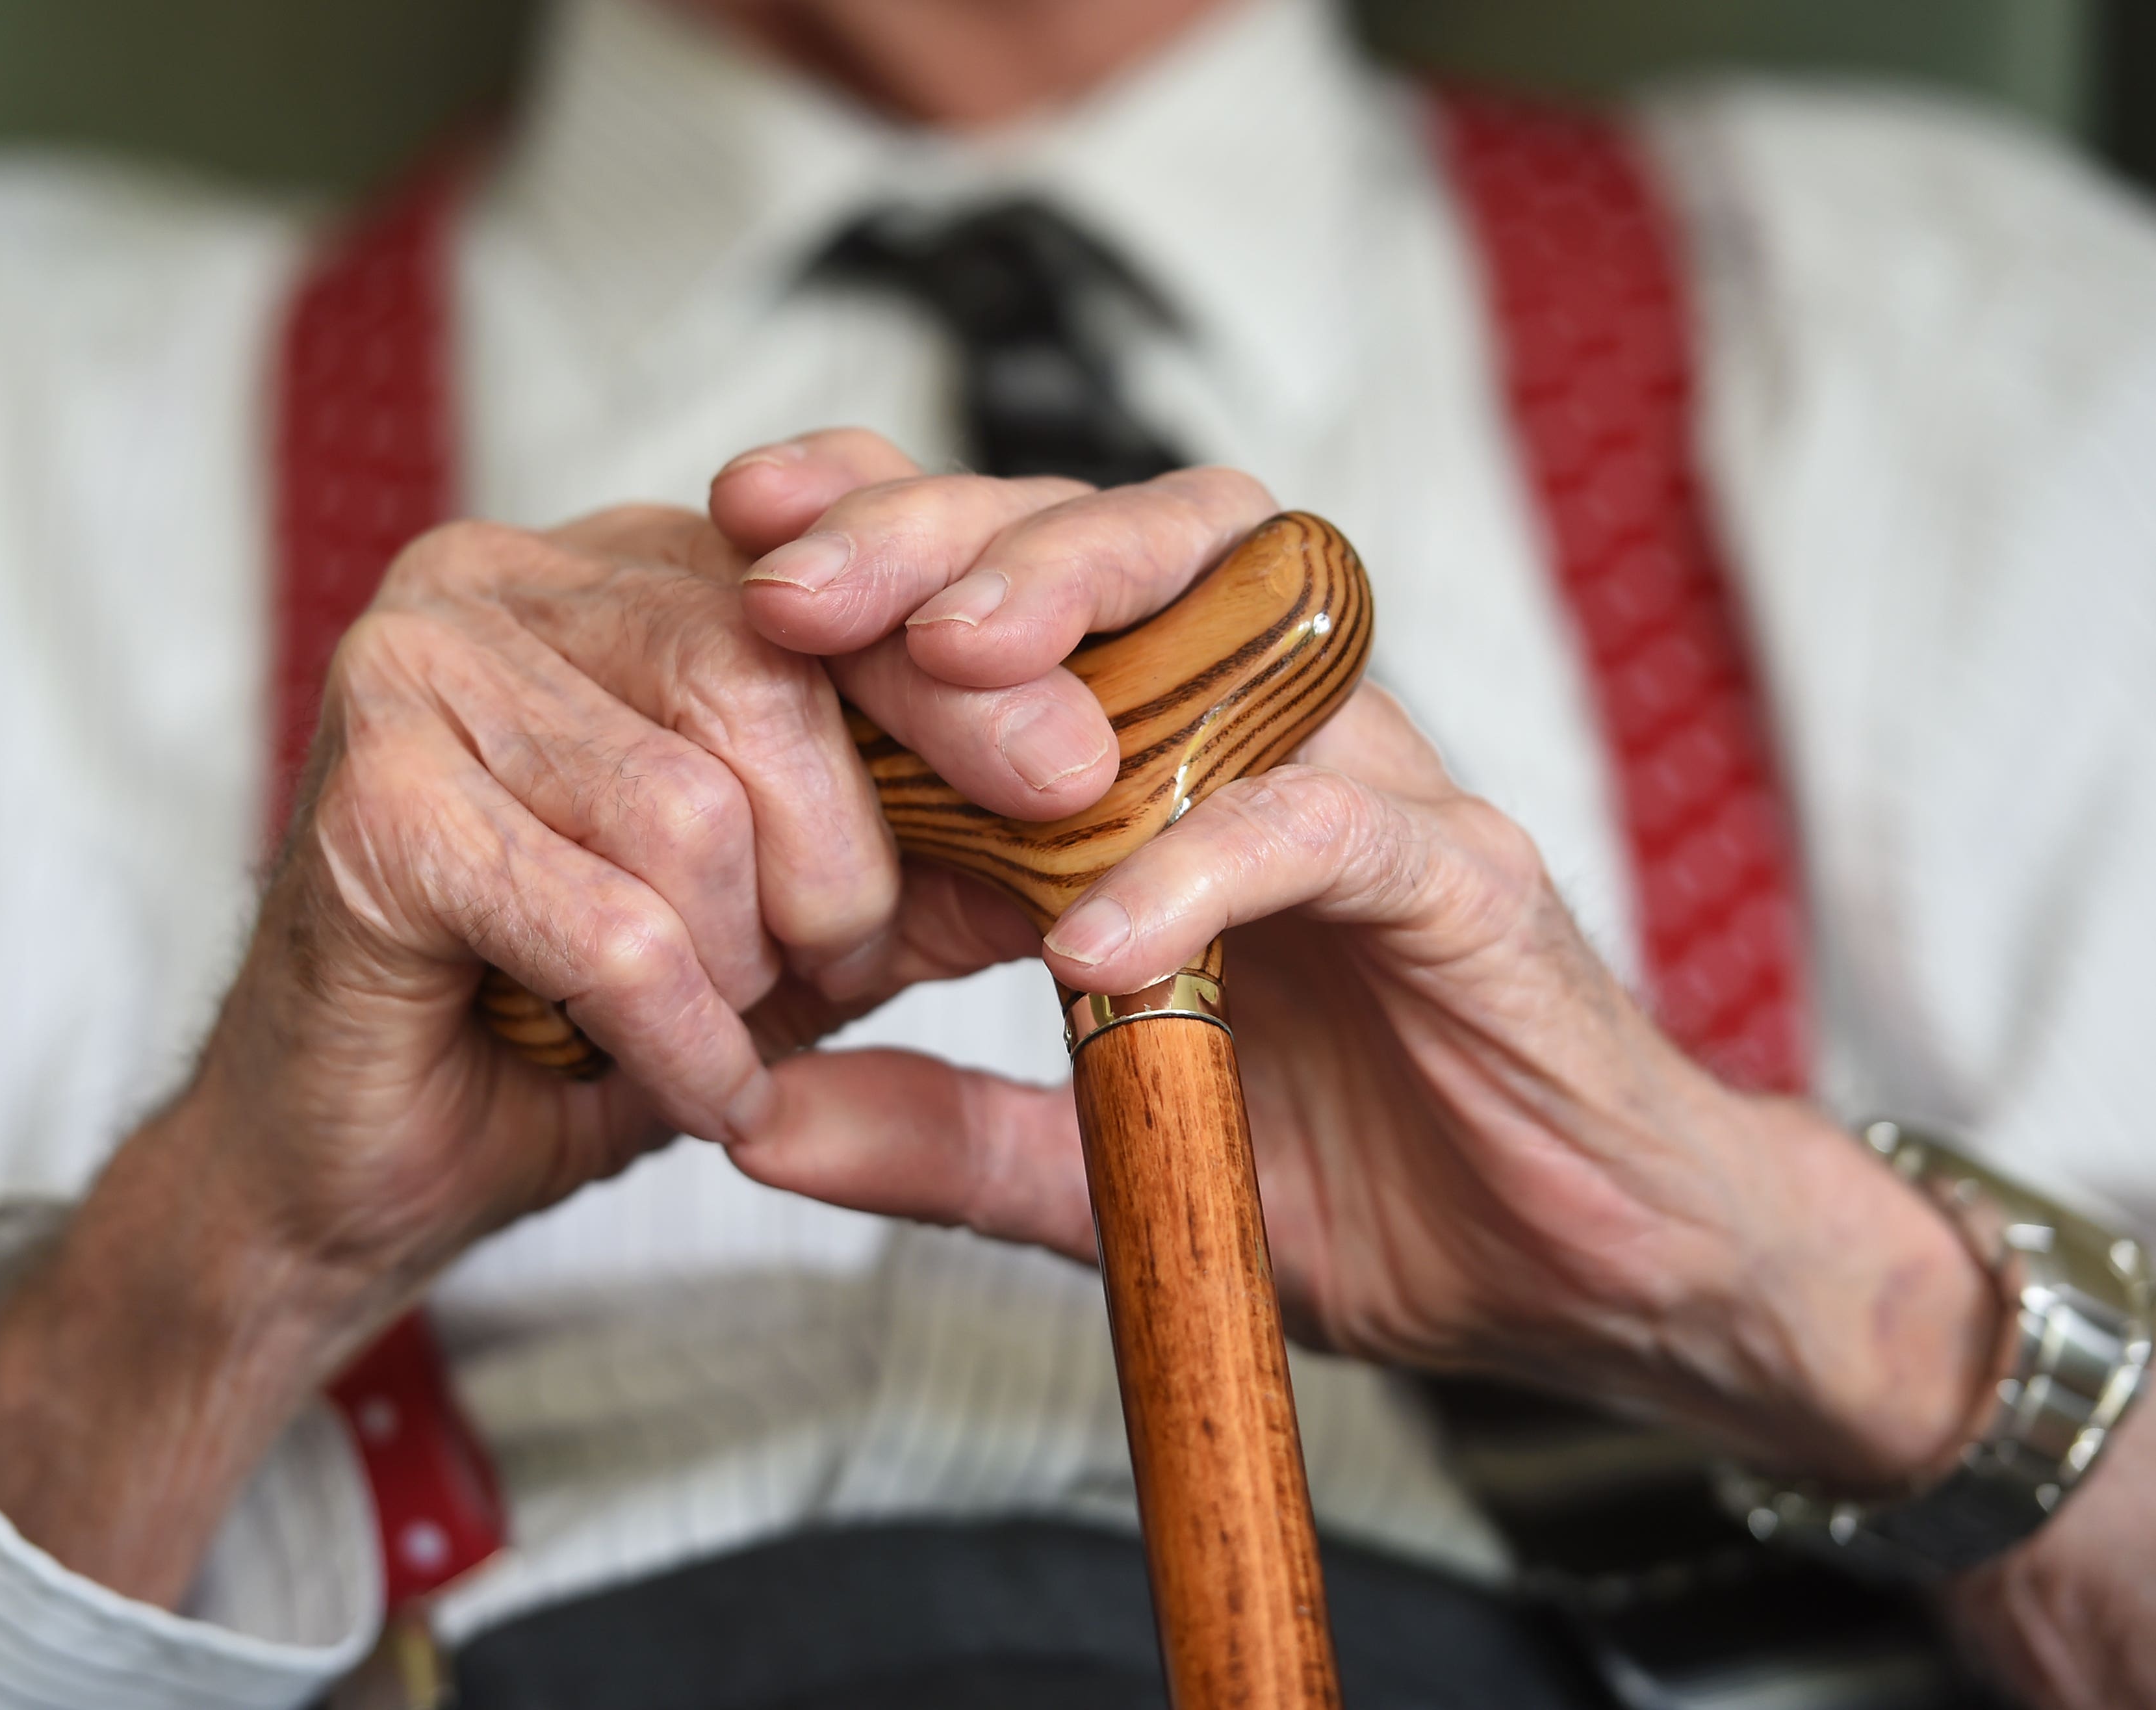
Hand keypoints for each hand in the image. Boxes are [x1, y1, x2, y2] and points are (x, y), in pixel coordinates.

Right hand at [0, 430, 1274, 1603]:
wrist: (362, 1162)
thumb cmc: (574, 1022)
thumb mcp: (791, 920)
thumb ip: (921, 845)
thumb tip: (1100, 794)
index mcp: (608, 570)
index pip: (827, 565)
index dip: (964, 673)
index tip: (1078, 775)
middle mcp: (500, 577)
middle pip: (766, 673)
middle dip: (847, 860)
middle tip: (837, 969)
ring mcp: (412, 671)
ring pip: (692, 807)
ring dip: (745, 964)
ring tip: (721, 1026)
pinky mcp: (366, 803)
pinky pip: (610, 924)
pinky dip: (678, 1037)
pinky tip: (681, 1084)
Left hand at [725, 464, 2003, 1493]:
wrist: (1578, 1271)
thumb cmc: (1358, 1182)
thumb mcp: (1105, 1162)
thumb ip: (940, 1131)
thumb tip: (751, 1119)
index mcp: (1165, 773)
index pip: (1020, 596)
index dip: (885, 541)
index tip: (738, 544)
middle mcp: (1262, 744)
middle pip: (1110, 546)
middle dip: (944, 533)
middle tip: (795, 583)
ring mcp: (1370, 793)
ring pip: (1234, 611)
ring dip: (1076, 607)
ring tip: (933, 663)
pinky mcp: (1464, 881)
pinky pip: (1329, 828)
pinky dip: (1206, 866)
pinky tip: (1092, 940)